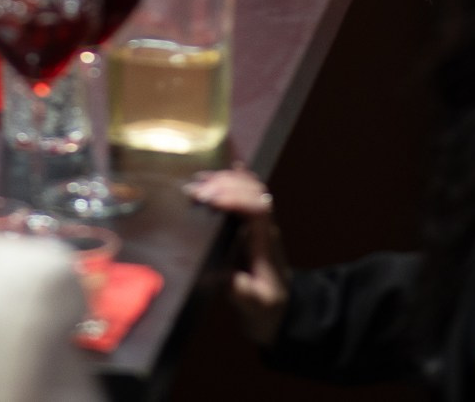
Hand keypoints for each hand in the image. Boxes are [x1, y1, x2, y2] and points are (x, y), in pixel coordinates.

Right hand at [187, 168, 289, 344]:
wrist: (279, 308)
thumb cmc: (266, 306)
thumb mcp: (254, 305)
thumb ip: (244, 291)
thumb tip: (229, 276)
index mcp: (265, 244)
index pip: (256, 210)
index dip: (234, 199)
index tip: (208, 200)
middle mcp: (266, 227)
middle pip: (252, 193)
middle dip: (224, 186)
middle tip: (194, 189)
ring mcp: (263, 223)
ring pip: (252, 189)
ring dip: (227, 180)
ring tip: (199, 179)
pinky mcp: (255, 224)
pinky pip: (251, 194)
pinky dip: (240, 178)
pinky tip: (230, 167)